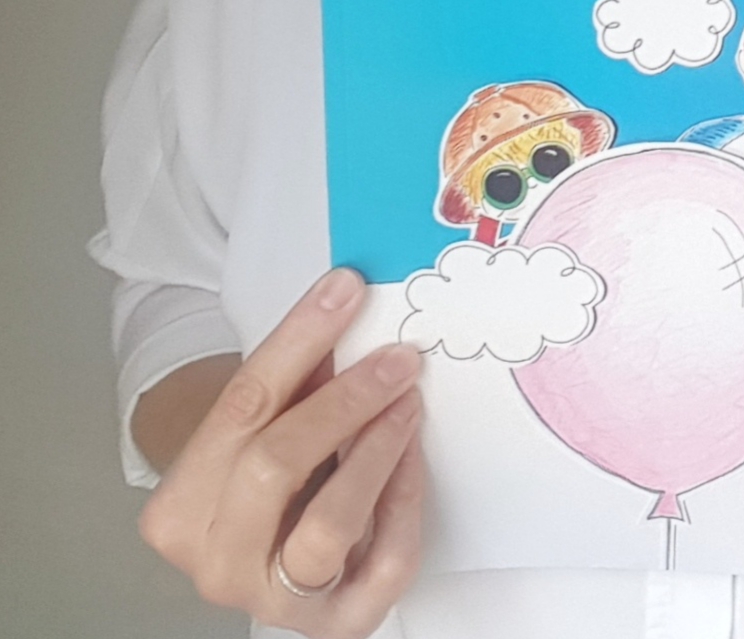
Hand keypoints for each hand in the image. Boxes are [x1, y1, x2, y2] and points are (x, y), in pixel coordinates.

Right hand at [138, 267, 423, 635]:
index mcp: (178, 507)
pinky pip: (382, 564)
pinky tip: (411, 460)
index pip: (240, 405)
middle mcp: (214, 562)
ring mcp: (271, 601)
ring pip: (326, 529)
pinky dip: (404, 506)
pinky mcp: (336, 626)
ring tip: (407, 403)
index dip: (298, 340)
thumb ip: (293, 380)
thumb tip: (347, 302)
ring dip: (374, 454)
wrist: (262, 555)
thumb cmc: (262, 475)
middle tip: (396, 358)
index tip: (346, 291)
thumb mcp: (259, 428)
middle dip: (344, 402)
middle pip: (275, 466)